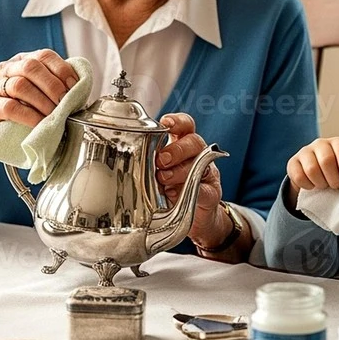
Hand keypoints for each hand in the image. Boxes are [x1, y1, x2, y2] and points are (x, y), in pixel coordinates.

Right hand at [0, 49, 79, 146]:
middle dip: (52, 85)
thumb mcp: (39, 94)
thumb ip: (55, 88)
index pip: (44, 55)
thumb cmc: (23, 111)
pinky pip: (9, 107)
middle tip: (64, 102)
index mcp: (23, 61)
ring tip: (54, 115)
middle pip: (30, 66)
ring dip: (42, 101)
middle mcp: (7, 69)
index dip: (61, 69)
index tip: (75, 86)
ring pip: (19, 85)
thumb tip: (81, 92)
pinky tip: (39, 124)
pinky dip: (29, 115)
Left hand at [155, 113, 225, 246]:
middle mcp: (196, 156)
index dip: (177, 121)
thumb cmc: (169, 191)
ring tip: (163, 178)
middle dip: (176, 149)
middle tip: (160, 160)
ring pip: (200, 164)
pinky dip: (191, 191)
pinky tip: (174, 195)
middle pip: (194, 142)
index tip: (166, 122)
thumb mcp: (156, 173)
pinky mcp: (211, 194)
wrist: (193, 218)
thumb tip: (126, 160)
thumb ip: (147, 164)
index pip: (185, 125)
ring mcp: (206, 174)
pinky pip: (205, 189)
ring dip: (181, 170)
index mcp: (182, 145)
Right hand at [284, 137, 338, 203]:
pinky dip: (308, 185)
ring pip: (312, 170)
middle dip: (333, 178)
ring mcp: (305, 152)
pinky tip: (313, 186)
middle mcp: (320, 143)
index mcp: (337, 143)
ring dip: (321, 183)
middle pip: (326, 160)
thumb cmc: (336, 173)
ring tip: (324, 186)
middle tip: (336, 186)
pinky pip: (299, 176)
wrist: (316, 177)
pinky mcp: (293, 162)